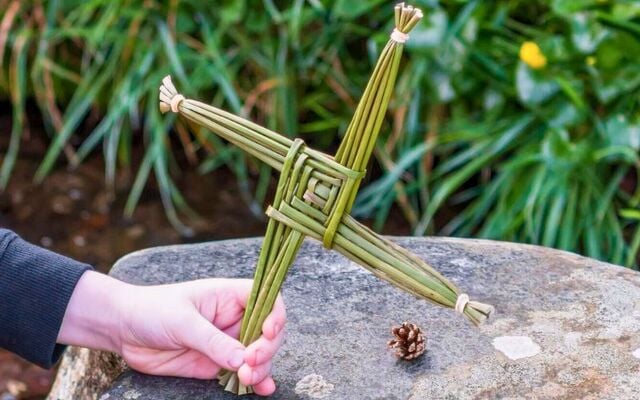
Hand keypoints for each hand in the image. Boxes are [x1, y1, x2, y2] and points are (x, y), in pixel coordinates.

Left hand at [58, 272, 285, 395]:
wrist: (123, 330)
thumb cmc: (153, 311)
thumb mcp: (183, 322)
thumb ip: (213, 341)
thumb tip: (242, 361)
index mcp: (229, 296)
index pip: (267, 299)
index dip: (275, 315)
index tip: (267, 333)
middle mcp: (234, 318)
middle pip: (268, 331)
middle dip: (266, 348)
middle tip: (251, 362)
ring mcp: (226, 342)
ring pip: (258, 355)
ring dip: (260, 368)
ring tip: (247, 378)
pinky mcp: (215, 364)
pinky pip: (241, 373)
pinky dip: (255, 382)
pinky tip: (262, 389)